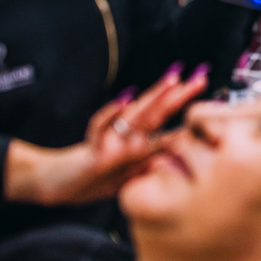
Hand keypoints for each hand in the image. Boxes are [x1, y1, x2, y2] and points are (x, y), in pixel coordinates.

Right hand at [4, 64, 209, 206]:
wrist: (56, 183)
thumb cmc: (96, 176)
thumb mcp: (131, 171)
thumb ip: (153, 160)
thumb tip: (186, 153)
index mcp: (138, 142)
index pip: (165, 118)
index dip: (183, 101)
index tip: (204, 84)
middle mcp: (127, 138)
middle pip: (156, 112)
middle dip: (179, 94)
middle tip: (201, 77)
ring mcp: (111, 144)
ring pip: (135, 116)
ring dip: (154, 97)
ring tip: (173, 81)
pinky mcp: (95, 155)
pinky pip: (101, 132)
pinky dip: (111, 115)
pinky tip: (124, 100)